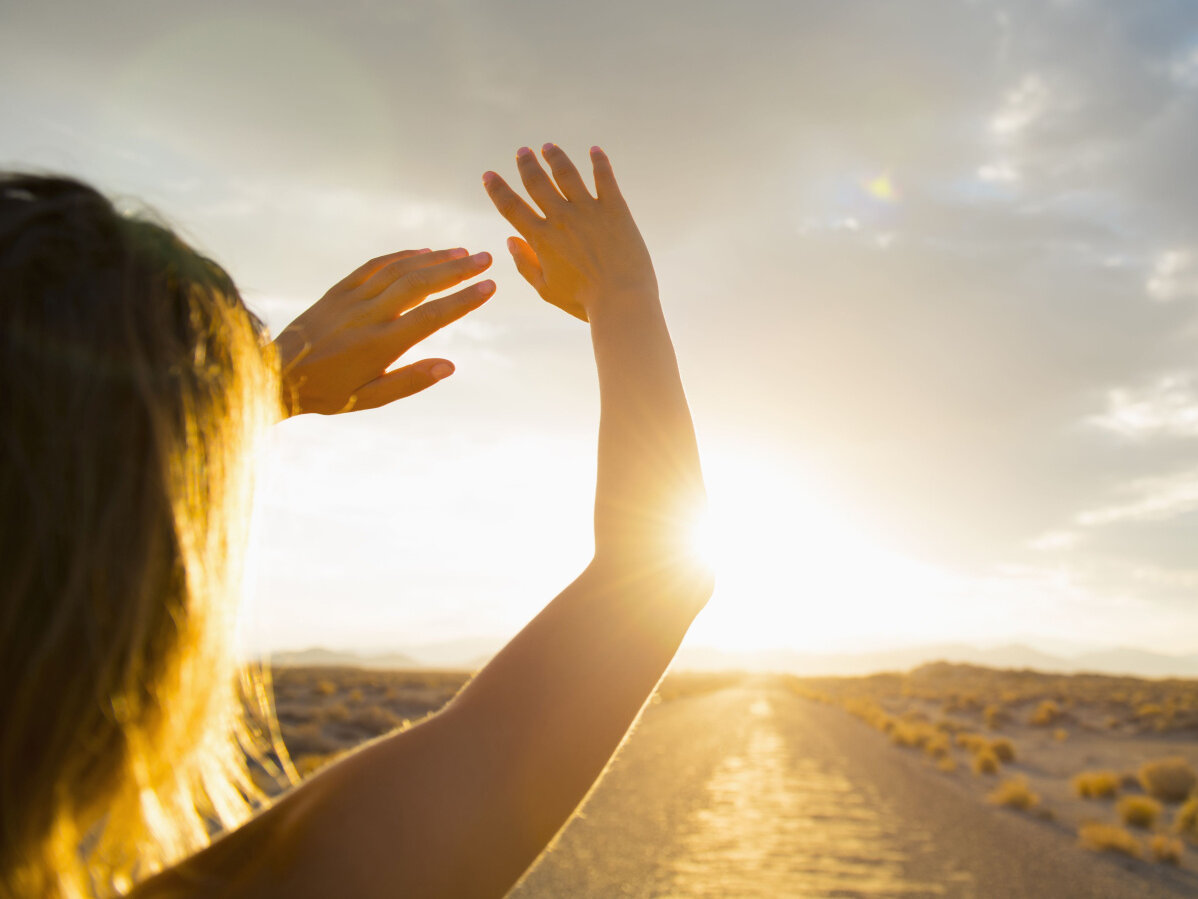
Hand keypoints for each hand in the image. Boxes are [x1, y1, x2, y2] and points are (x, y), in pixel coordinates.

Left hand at [273, 248, 493, 415]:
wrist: (275, 372)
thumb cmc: (326, 392)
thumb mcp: (368, 399)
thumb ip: (410, 382)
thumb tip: (449, 366)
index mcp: (380, 345)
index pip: (432, 317)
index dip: (463, 300)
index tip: (489, 287)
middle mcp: (368, 315)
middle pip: (421, 284)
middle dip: (457, 270)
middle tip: (486, 259)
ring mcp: (352, 298)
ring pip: (400, 270)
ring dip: (434, 258)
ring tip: (462, 252)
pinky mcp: (339, 290)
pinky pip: (375, 265)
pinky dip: (401, 256)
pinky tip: (423, 252)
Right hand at [482, 145, 655, 321]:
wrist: (622, 300)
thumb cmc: (584, 301)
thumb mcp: (546, 289)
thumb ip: (526, 264)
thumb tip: (510, 240)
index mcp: (541, 239)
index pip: (511, 207)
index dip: (497, 189)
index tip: (488, 175)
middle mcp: (561, 218)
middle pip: (537, 183)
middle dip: (527, 165)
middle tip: (522, 152)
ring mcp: (588, 210)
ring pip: (566, 174)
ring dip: (555, 158)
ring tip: (548, 147)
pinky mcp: (615, 209)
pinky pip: (604, 178)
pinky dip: (599, 162)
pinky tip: (594, 151)